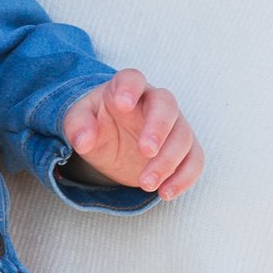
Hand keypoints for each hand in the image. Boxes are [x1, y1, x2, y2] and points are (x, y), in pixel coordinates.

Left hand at [62, 71, 202, 197]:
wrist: (112, 143)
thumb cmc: (97, 125)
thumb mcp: (78, 122)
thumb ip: (78, 126)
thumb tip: (83, 140)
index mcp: (126, 88)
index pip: (132, 79)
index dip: (130, 89)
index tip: (122, 104)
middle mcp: (154, 102)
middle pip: (166, 105)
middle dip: (158, 128)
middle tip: (145, 151)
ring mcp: (173, 125)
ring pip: (183, 136)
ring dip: (168, 162)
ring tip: (146, 184)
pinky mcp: (184, 149)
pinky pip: (194, 160)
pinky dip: (184, 177)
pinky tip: (166, 193)